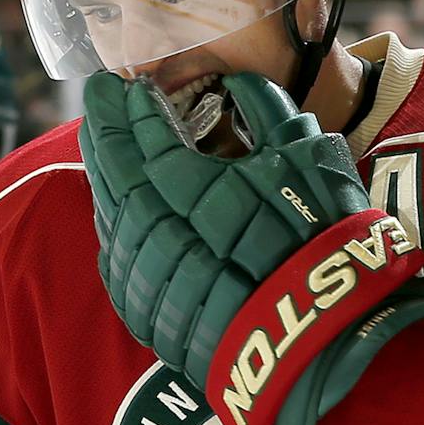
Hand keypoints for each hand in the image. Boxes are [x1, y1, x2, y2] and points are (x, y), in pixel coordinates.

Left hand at [80, 72, 423, 424]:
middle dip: (106, 132)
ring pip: (114, 220)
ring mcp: (153, 280)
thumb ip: (269, 112)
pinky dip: (113, 232)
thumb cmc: (326, 243)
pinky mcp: (156, 320)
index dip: (137, 109)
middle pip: (119, 174)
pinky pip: (119, 267)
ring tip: (102, 148)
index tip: (130, 85)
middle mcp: (161, 231)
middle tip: (97, 98)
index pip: (150, 138)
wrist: (326, 344)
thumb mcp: (310, 161)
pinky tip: (114, 214)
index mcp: (195, 189)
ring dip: (105, 179)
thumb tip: (238, 81)